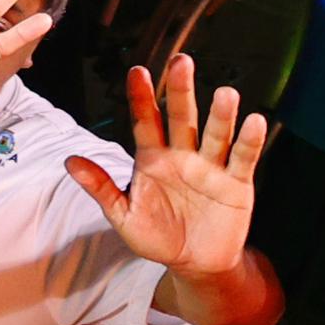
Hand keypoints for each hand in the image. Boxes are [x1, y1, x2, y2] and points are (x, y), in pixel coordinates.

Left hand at [66, 55, 267, 281]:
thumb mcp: (123, 214)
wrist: (194, 262)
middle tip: (181, 61)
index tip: (137, 70)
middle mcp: (182, 155)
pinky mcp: (236, 183)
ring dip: (221, 115)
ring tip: (226, 93)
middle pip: (181, 118)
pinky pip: (243, 158)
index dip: (141, 97)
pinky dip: (249, 141)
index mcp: (152, 159)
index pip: (145, 122)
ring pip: (215, 134)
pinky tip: (255, 121)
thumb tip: (68, 161)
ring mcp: (210, 167)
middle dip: (180, 91)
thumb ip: (100, 187)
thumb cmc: (156, 236)